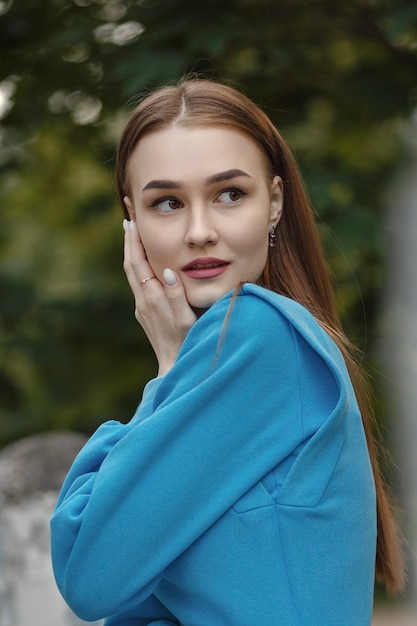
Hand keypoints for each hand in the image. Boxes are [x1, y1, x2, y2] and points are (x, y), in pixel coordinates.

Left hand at [123, 220, 196, 375]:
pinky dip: (138, 267)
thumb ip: (177, 295)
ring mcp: (142, 308)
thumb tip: (167, 270)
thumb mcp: (187, 320)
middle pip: (131, 265)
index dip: (134, 243)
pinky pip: (138, 284)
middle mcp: (143, 301)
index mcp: (153, 298)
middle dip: (129, 242)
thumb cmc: (186, 344)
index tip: (132, 223)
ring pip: (132, 274)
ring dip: (132, 253)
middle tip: (129, 220)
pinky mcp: (145, 314)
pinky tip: (144, 263)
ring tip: (133, 236)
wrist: (174, 368)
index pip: (139, 264)